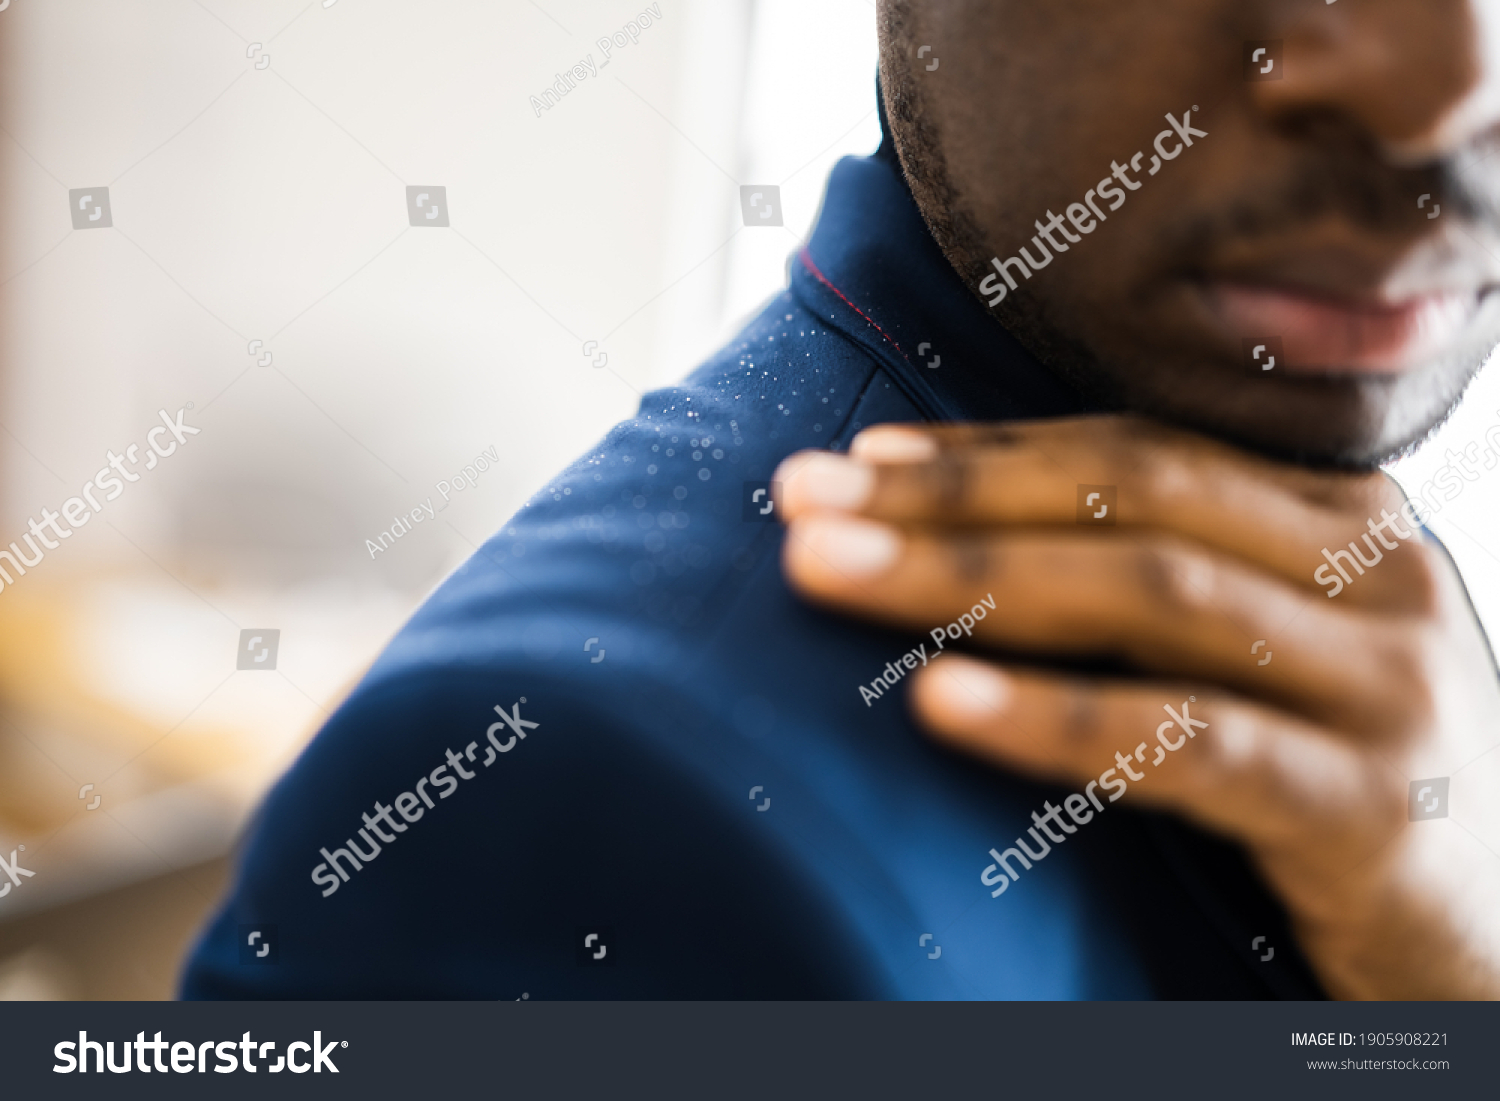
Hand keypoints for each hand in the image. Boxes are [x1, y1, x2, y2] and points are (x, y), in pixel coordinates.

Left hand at [774, 415, 1499, 998]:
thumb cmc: (1351, 782)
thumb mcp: (1269, 659)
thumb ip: (1162, 590)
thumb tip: (966, 544)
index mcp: (1337, 517)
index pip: (1131, 453)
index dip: (985, 453)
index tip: (856, 461)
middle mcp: (1372, 571)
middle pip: (1124, 499)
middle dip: (950, 498)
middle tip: (803, 499)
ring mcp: (1384, 681)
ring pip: (1147, 593)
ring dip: (967, 578)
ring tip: (826, 573)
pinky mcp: (1374, 805)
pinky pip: (1189, 741)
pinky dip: (1055, 718)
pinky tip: (939, 706)